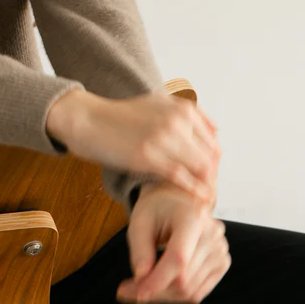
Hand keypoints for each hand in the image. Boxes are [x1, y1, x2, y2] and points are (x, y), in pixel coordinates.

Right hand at [50, 89, 220, 202]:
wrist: (88, 119)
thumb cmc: (119, 115)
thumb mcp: (157, 102)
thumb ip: (185, 113)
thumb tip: (216, 132)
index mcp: (182, 108)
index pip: (213, 142)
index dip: (214, 162)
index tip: (209, 177)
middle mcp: (177, 120)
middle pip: (210, 156)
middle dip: (212, 175)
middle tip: (210, 192)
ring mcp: (163, 138)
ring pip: (200, 167)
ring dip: (206, 185)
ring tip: (207, 201)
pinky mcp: (149, 156)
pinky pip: (181, 177)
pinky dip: (193, 190)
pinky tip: (198, 200)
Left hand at [116, 181, 230, 303]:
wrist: (177, 201)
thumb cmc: (156, 209)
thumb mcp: (140, 221)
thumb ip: (140, 250)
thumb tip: (142, 280)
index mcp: (194, 217)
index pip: (179, 258)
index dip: (157, 280)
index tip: (135, 294)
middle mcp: (214, 235)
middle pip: (184, 280)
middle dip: (153, 291)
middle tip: (126, 292)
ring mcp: (221, 251)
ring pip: (190, 292)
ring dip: (162, 296)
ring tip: (138, 288)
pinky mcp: (221, 264)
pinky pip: (197, 292)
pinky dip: (174, 295)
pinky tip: (157, 286)